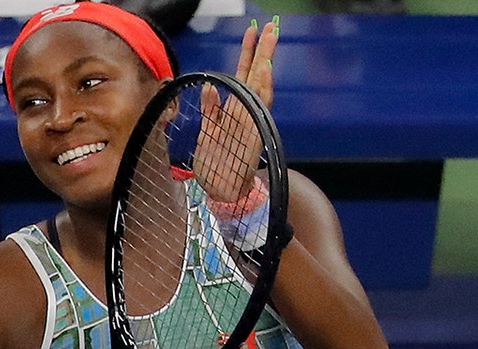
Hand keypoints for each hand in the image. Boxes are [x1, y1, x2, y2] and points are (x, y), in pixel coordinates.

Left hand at [192, 18, 278, 201]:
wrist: (223, 192)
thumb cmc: (216, 164)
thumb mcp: (207, 133)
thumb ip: (210, 110)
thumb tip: (210, 87)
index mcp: (235, 111)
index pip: (243, 76)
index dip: (248, 54)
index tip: (252, 32)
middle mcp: (247, 114)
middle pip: (256, 76)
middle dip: (263, 51)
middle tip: (270, 27)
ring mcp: (252, 123)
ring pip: (262, 88)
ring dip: (265, 65)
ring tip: (269, 43)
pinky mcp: (254, 135)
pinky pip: (259, 109)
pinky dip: (263, 90)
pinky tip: (264, 72)